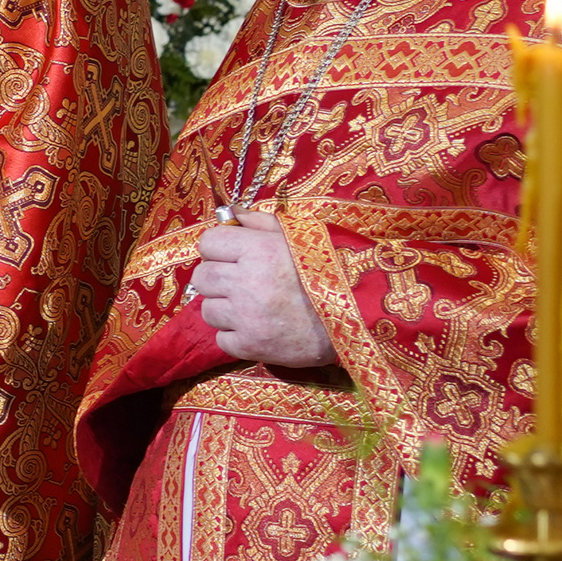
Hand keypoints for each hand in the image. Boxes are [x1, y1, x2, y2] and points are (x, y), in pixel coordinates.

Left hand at [189, 209, 333, 368]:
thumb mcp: (302, 236)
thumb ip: (261, 223)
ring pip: (207, 309)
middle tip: (241, 282)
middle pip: (201, 277)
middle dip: (217, 278)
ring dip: (225, 308)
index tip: (232, 254)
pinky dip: (236, 335)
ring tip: (253, 307)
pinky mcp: (250, 346)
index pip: (207, 242)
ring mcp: (246, 317)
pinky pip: (222, 339)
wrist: (360, 318)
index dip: (218, 247)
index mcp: (259, 251)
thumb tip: (229, 214)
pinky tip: (259, 328)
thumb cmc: (331, 271)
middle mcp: (246, 282)